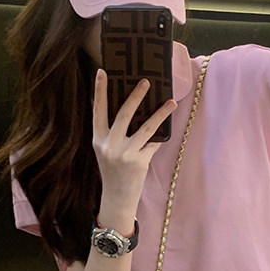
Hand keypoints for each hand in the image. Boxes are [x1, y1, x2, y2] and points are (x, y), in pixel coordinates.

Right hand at [92, 69, 176, 215]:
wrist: (117, 198)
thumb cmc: (113, 171)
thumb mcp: (105, 151)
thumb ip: (112, 133)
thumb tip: (131, 109)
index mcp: (98, 139)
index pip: (98, 110)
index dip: (100, 91)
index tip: (102, 72)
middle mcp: (110, 145)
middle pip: (124, 114)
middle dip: (136, 96)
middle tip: (146, 81)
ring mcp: (125, 154)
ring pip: (146, 128)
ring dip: (160, 113)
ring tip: (171, 101)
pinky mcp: (139, 162)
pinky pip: (154, 143)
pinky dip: (161, 136)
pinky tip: (169, 127)